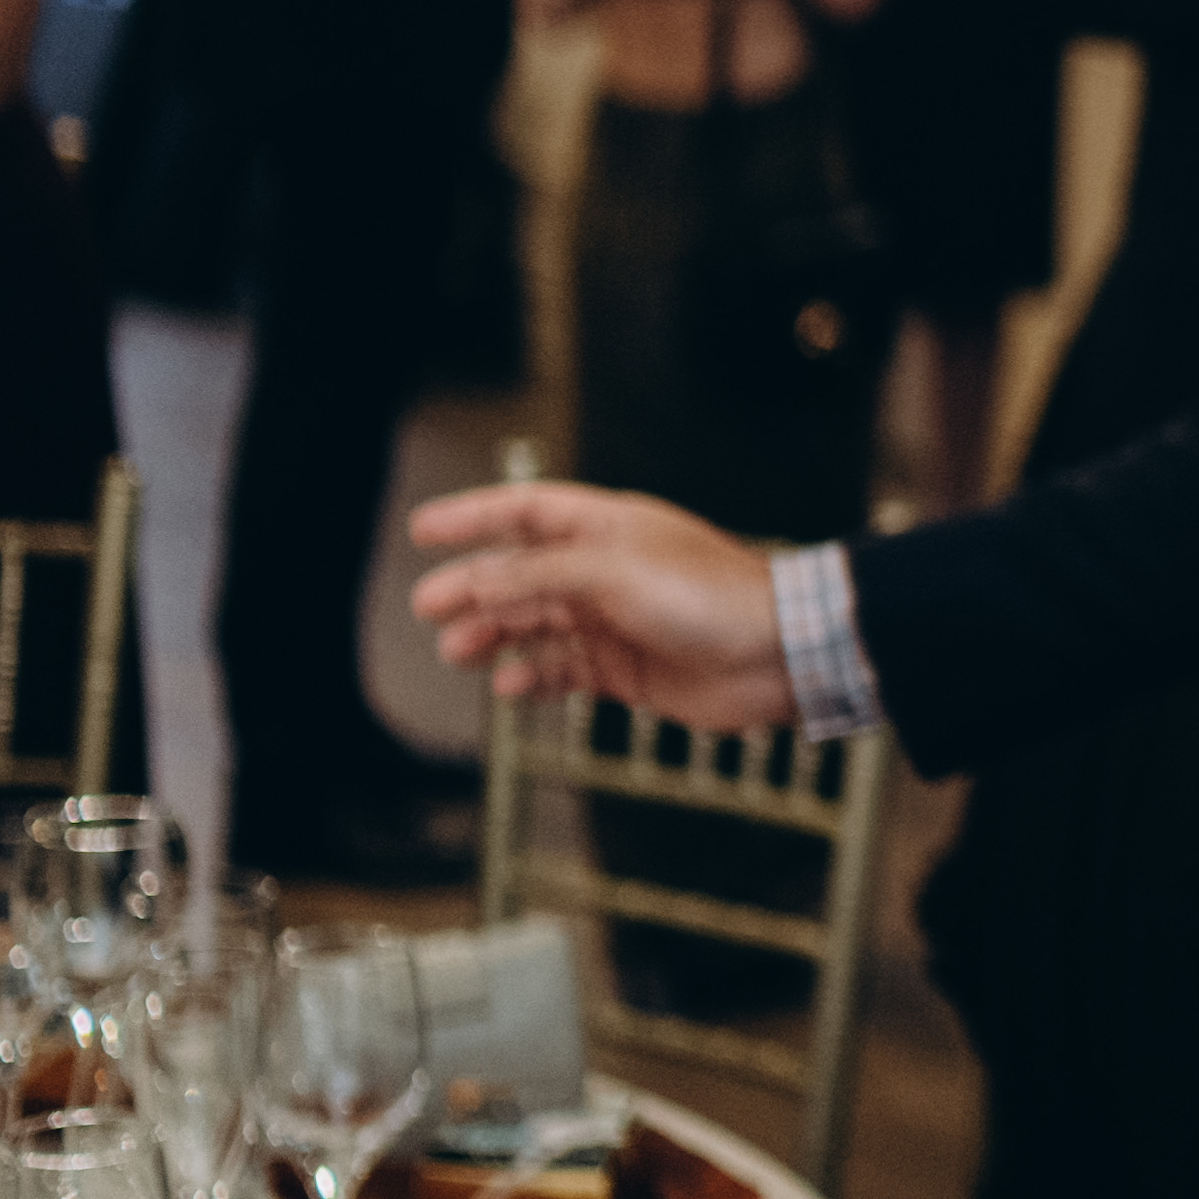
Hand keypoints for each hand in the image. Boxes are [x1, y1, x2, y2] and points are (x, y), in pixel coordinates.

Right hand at [405, 482, 799, 723]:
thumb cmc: (712, 597)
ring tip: (459, 652)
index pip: (527, 512)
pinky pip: (563, 670)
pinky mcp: (625, 667)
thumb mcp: (613, 571)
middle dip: (473, 588)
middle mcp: (608, 570)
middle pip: (522, 574)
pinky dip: (532, 677)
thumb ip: (538, 575)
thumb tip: (476, 579)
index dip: (474, 517)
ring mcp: (616, 619)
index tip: (423, 530)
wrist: (775, 655)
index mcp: (609, 528)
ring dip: (494, 636)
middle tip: (428, 607)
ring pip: (536, 624)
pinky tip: (510, 686)